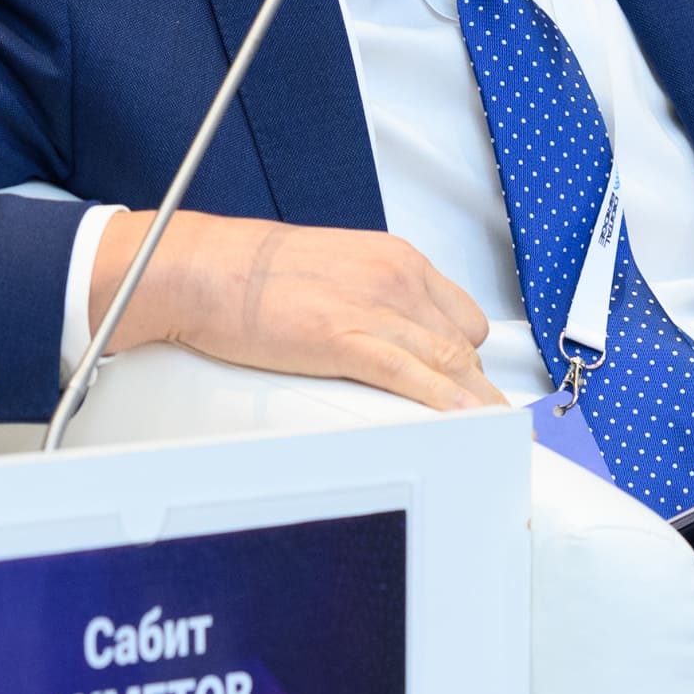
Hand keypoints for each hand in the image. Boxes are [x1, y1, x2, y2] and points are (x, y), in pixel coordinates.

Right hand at [91, 209, 509, 412]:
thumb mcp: (330, 269)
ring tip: (490, 435)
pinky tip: (463, 422)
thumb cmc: (250, 270)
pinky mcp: (346, 339)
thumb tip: (382, 330)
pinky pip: (412, 375)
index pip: (460, 314)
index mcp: (393, 258)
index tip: (468, 381)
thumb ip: (367, 295)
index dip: (466, 354)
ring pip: (449, 363)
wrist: (203, 268)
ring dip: (473, 403)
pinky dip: (444, 401)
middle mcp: (395, 278)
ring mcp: (374, 308)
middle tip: (476, 417)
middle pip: (463, 343)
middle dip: (472, 385)